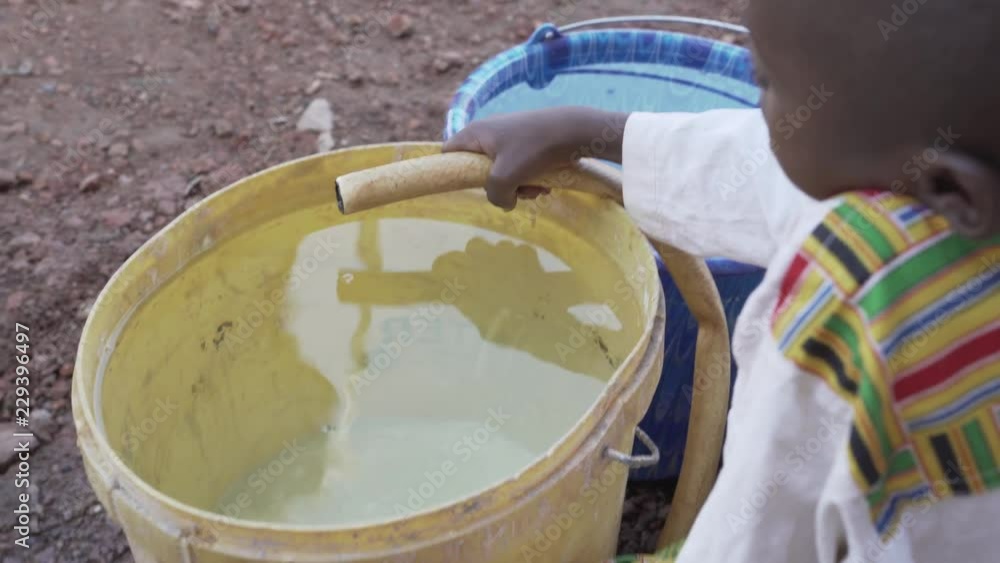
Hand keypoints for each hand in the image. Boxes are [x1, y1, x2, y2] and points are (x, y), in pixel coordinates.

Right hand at [443, 107, 627, 209]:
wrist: (575, 130)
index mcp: (475, 134)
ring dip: (519, 186)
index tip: (468, 188)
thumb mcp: (506, 177)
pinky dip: (530, 178)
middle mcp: (489, 133)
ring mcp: (510, 137)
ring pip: (503, 172)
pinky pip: (520, 167)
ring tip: (537, 188)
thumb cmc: (534, 149)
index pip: (448, 153)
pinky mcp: (528, 142)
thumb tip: (504, 203)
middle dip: (498, 186)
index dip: (452, 172)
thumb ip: (495, 195)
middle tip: (514, 191)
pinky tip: (546, 183)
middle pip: (479, 169)